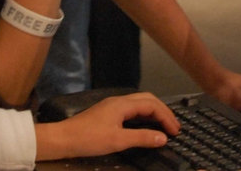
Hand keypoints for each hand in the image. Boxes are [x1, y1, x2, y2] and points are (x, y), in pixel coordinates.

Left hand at [34, 92, 179, 160]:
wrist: (64, 139)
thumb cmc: (89, 139)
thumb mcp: (118, 140)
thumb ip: (141, 138)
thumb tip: (163, 138)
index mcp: (122, 104)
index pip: (151, 104)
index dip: (166, 116)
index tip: (176, 131)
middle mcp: (119, 101)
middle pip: (147, 99)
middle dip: (163, 111)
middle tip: (174, 127)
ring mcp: (112, 106)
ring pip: (139, 103)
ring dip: (154, 112)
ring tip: (164, 126)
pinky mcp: (108, 114)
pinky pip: (132, 110)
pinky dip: (144, 116)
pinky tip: (146, 126)